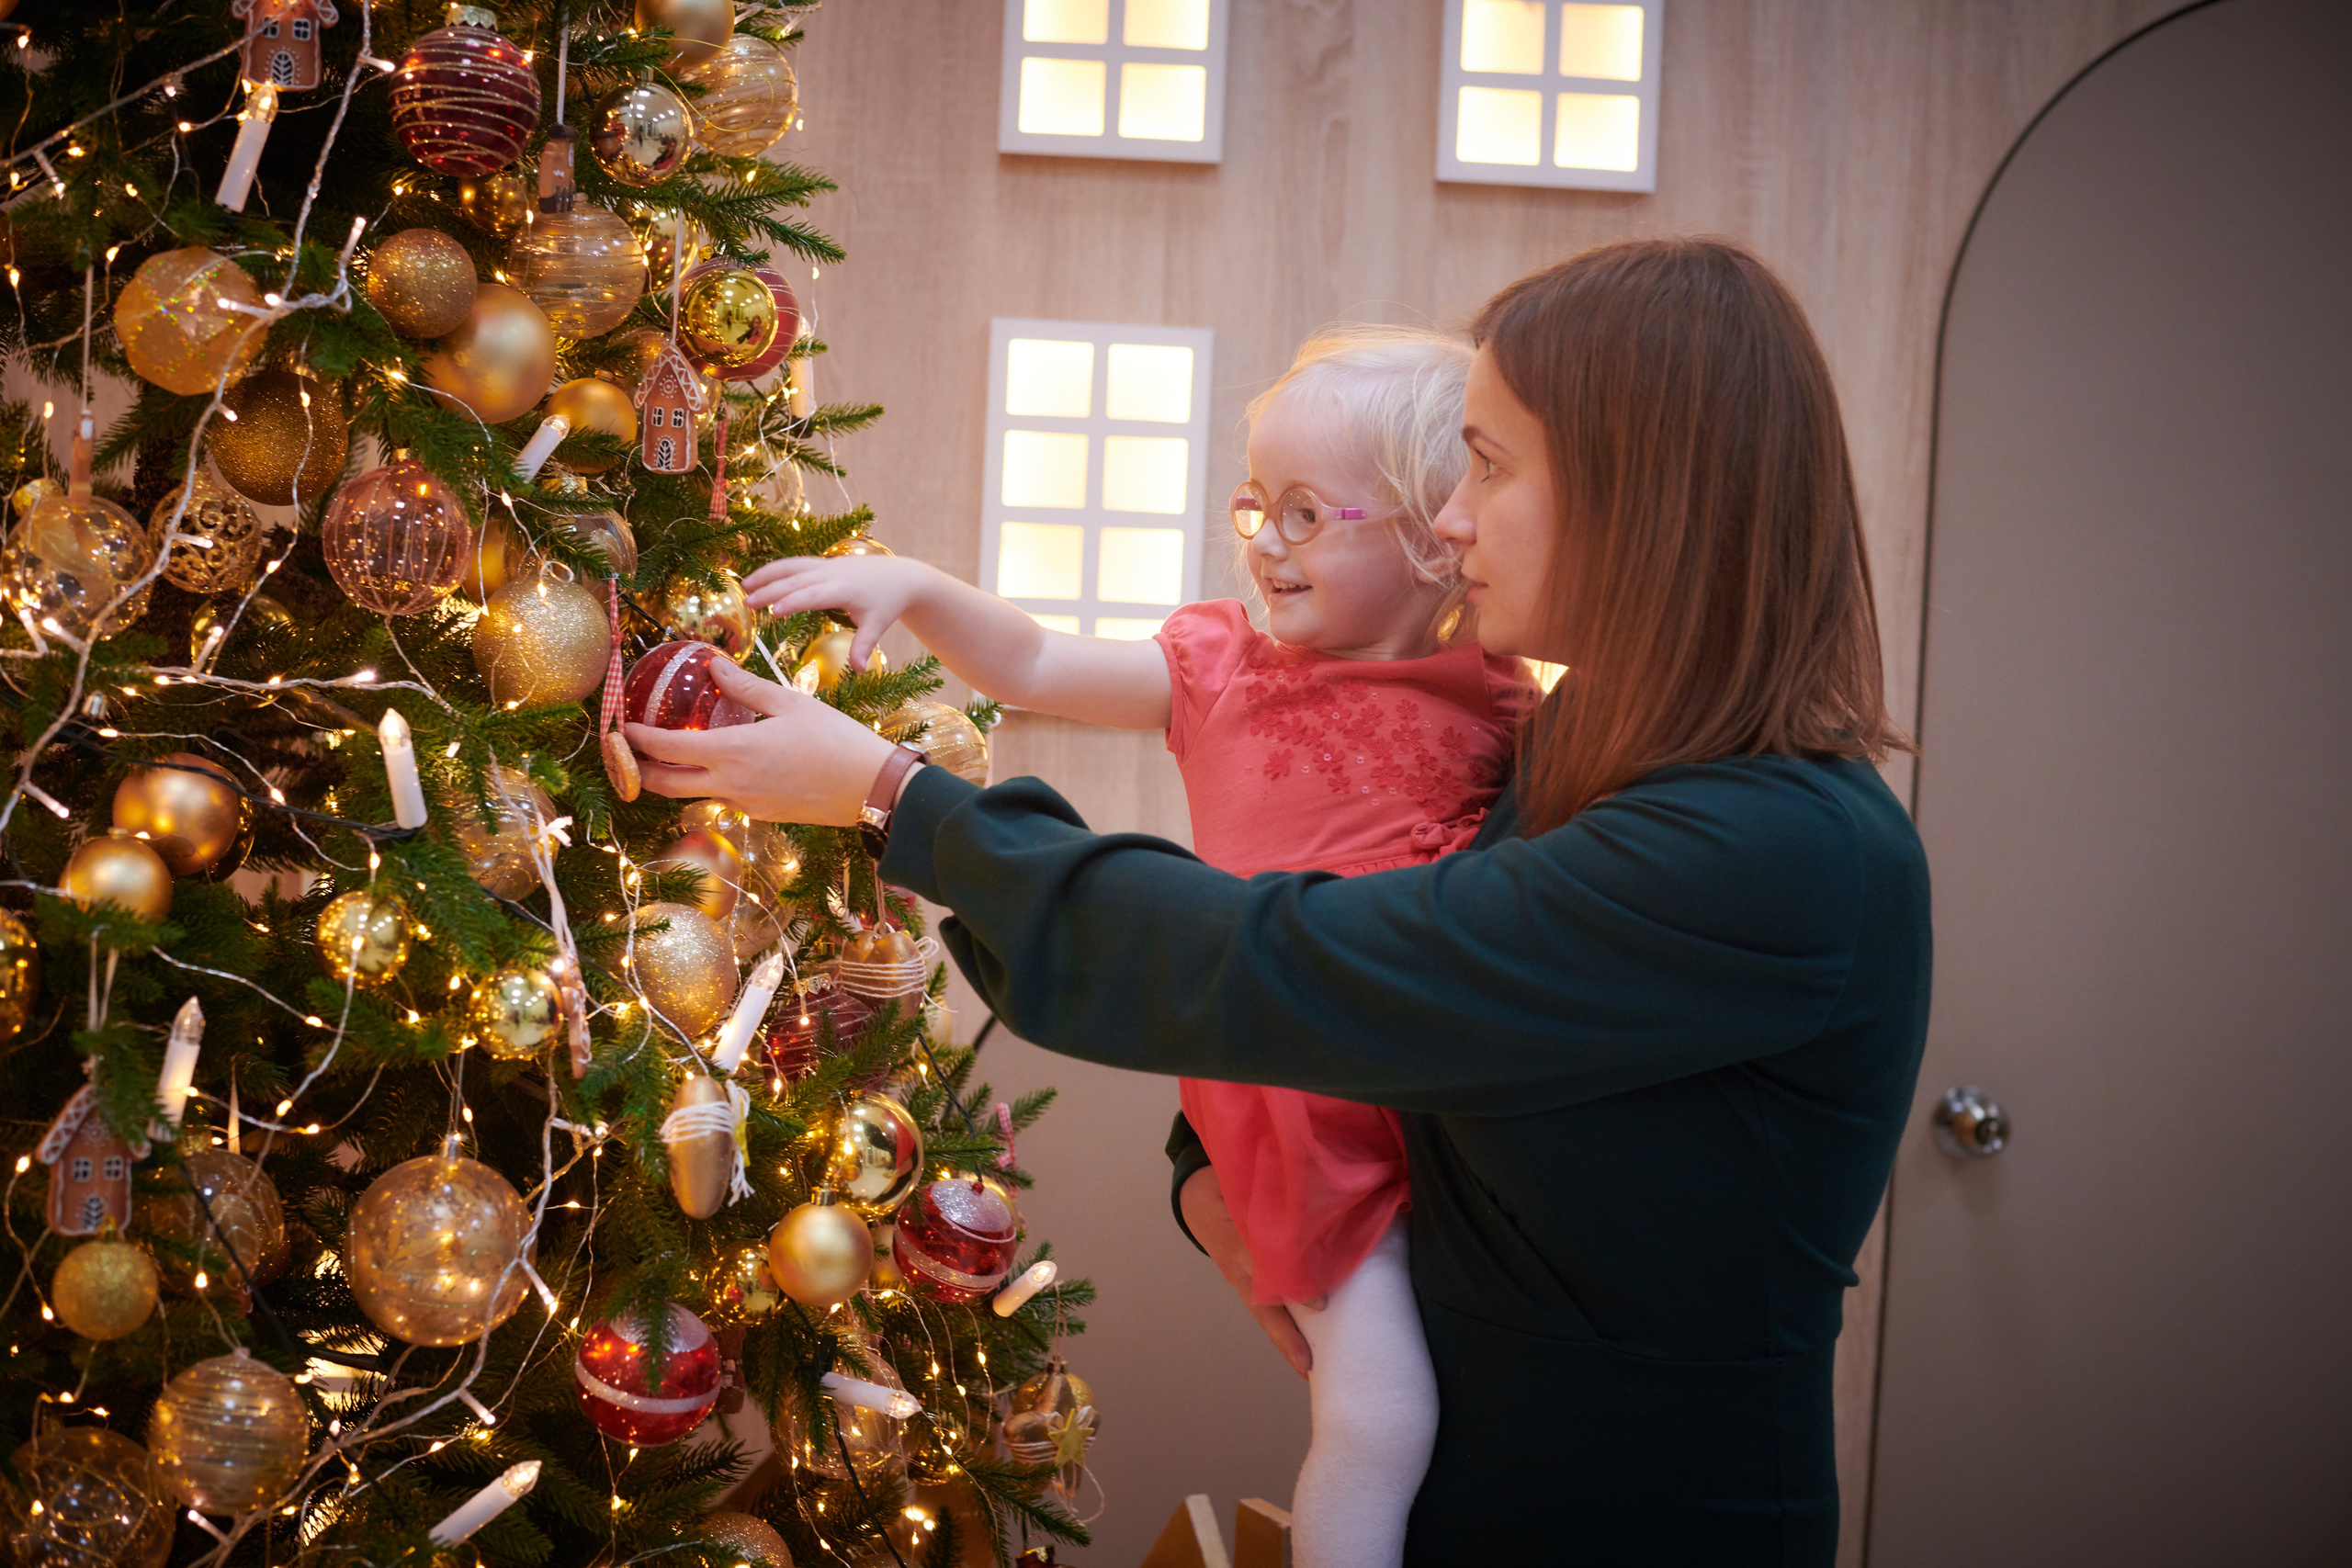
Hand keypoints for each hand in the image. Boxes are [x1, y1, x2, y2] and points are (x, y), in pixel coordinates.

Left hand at [626, 658, 896, 824]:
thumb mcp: (789, 703)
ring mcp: (744, 804)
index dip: (637, 738)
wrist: (871, 788)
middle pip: (665, 784)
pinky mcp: (761, 814)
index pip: (666, 749)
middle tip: (629, 752)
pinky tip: (721, 765)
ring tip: (669, 757)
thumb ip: (745, 687)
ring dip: (673, 779)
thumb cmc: (835, 739)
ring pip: (693, 795)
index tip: (624, 725)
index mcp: (732, 752)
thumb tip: (713, 666)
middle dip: (639, 770)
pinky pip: (724, 798)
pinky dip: (710, 783)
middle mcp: (730, 784)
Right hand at [741, 554, 936, 671]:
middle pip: (796, 580)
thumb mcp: (878, 625)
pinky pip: (794, 564)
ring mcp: (825, 565)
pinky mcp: (821, 563)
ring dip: (767, 575)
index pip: (814, 595)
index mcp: (844, 589)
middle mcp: (832, 573)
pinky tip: (757, 580)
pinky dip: (774, 571)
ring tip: (744, 588)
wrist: (899, 575)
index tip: (774, 611)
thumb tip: (859, 671)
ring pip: (791, 568)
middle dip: (772, 590)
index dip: (794, 601)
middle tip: (748, 604)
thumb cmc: (887, 603)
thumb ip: (864, 647)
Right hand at [1180, 1166, 1315, 1378]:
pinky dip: (1283, 1329)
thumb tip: (1308, 1185)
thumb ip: (1265, 1186)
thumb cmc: (1224, 1184)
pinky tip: (1303, 1348)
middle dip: (1285, 1336)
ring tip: (1309, 1369)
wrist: (1195, 1198)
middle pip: (1262, 1306)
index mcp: (1233, 1236)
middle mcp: (1237, 1266)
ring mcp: (1240, 1278)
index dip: (1292, 1285)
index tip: (1320, 1305)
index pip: (1264, 1265)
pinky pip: (1266, 1309)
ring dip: (1285, 1341)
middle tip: (1309, 1364)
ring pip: (1264, 1314)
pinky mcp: (1246, 1283)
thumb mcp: (1236, 1179)